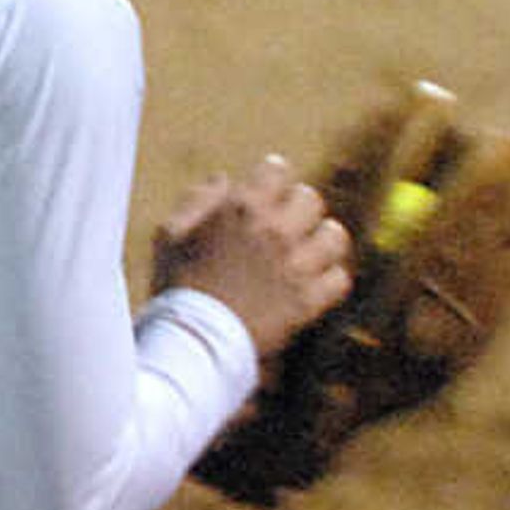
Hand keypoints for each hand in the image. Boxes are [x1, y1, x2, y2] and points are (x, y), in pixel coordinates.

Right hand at [150, 156, 351, 358]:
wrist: (192, 341)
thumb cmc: (176, 286)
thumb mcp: (170, 234)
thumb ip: (197, 199)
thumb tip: (224, 179)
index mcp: (242, 208)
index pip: (277, 169)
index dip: (271, 178)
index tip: (266, 191)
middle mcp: (276, 230)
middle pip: (310, 199)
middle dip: (297, 208)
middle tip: (284, 226)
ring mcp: (296, 266)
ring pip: (334, 236)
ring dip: (321, 242)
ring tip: (306, 253)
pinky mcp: (308, 300)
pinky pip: (339, 279)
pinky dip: (329, 281)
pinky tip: (312, 285)